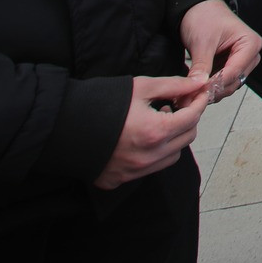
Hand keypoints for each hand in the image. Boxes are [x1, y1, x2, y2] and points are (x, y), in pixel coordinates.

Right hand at [95, 75, 206, 189]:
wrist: (62, 125)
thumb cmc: (100, 103)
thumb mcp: (140, 87)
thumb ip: (173, 85)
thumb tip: (198, 83)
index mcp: (155, 132)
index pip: (192, 118)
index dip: (199, 102)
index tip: (199, 92)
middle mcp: (148, 156)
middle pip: (187, 137)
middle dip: (188, 118)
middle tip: (178, 103)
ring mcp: (135, 171)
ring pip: (173, 155)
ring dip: (174, 137)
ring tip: (159, 119)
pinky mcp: (121, 178)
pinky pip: (152, 167)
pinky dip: (157, 152)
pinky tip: (144, 136)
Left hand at [180, 0, 261, 102]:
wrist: (197, 7)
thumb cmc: (204, 15)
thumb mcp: (202, 41)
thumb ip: (202, 66)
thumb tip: (198, 86)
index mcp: (250, 43)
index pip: (234, 71)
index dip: (215, 84)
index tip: (198, 92)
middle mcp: (250, 53)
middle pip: (234, 81)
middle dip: (214, 89)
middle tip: (192, 96)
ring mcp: (241, 60)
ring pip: (229, 84)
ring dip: (212, 90)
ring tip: (192, 93)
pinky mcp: (231, 65)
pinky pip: (223, 81)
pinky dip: (211, 86)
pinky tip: (197, 88)